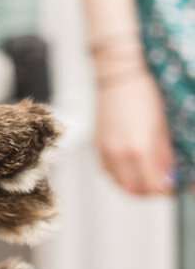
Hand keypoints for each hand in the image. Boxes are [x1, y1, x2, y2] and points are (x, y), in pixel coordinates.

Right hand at [95, 69, 175, 194]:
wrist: (118, 76)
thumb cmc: (143, 94)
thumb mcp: (163, 127)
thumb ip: (165, 155)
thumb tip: (170, 175)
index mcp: (139, 149)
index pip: (152, 186)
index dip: (164, 190)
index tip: (172, 186)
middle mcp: (119, 153)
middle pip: (133, 190)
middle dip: (149, 192)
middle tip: (160, 185)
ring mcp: (105, 149)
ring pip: (118, 183)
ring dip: (133, 185)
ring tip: (146, 176)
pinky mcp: (97, 145)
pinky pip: (107, 171)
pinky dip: (119, 175)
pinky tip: (130, 166)